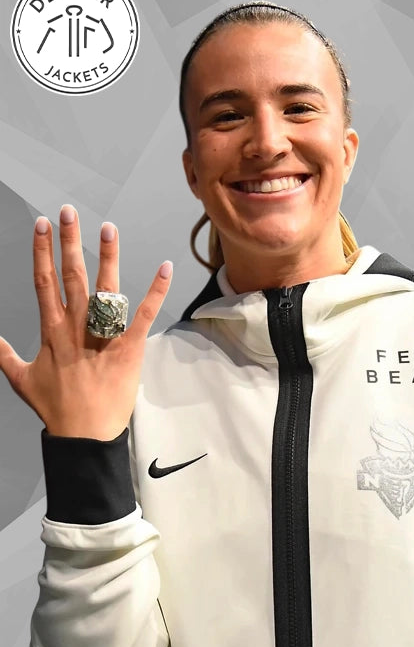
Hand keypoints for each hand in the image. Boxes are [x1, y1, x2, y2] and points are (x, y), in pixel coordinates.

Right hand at [0, 205, 172, 439]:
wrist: (83, 434)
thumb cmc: (55, 408)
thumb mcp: (22, 380)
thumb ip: (4, 355)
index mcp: (51, 331)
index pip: (44, 281)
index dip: (42, 251)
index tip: (42, 225)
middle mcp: (76, 327)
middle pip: (71, 276)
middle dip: (69, 242)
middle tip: (69, 212)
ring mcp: (103, 336)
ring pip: (104, 289)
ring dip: (107, 257)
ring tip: (107, 227)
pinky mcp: (129, 348)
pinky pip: (143, 315)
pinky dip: (156, 291)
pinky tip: (165, 268)